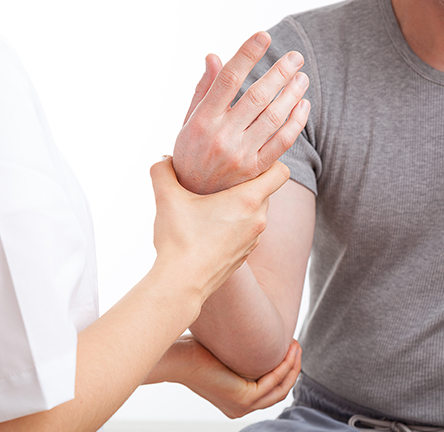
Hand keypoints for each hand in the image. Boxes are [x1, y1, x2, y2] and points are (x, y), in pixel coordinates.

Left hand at [144, 335, 301, 418]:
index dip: (285, 370)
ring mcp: (242, 406)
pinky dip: (283, 366)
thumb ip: (243, 355)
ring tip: (296, 346)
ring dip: (292, 367)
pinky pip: (271, 383)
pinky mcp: (242, 398)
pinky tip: (287, 350)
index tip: (290, 348)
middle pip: (279, 391)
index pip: (270, 390)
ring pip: (279, 389)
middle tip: (297, 346)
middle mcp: (241, 408)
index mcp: (237, 401)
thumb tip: (258, 334)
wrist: (179, 358)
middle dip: (293, 368)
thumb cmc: (196, 351)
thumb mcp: (227, 355)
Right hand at [149, 156, 288, 300]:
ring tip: (212, 204)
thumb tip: (165, 159)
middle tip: (222, 178)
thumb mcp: (167, 198)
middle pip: (265, 190)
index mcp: (248, 200)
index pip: (280, 172)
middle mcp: (258, 219)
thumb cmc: (179, 240)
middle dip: (246, 182)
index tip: (248, 160)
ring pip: (255, 212)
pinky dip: (234, 225)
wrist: (181, 285)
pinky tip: (209, 228)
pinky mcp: (244, 255)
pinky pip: (246, 232)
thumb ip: (163, 172)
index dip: (270, 161)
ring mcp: (253, 240)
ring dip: (239, 205)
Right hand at [173, 31, 310, 194]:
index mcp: (201, 121)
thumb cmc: (191, 154)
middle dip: (279, 73)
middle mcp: (221, 137)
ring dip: (292, 94)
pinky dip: (295, 123)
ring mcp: (239, 156)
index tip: (264, 36)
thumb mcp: (188, 121)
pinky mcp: (254, 171)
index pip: (227, 80)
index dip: (246, 55)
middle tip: (296, 57)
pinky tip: (303, 106)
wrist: (193, 200)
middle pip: (256, 97)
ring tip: (302, 78)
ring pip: (273, 118)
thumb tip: (214, 56)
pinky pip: (281, 144)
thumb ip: (203, 89)